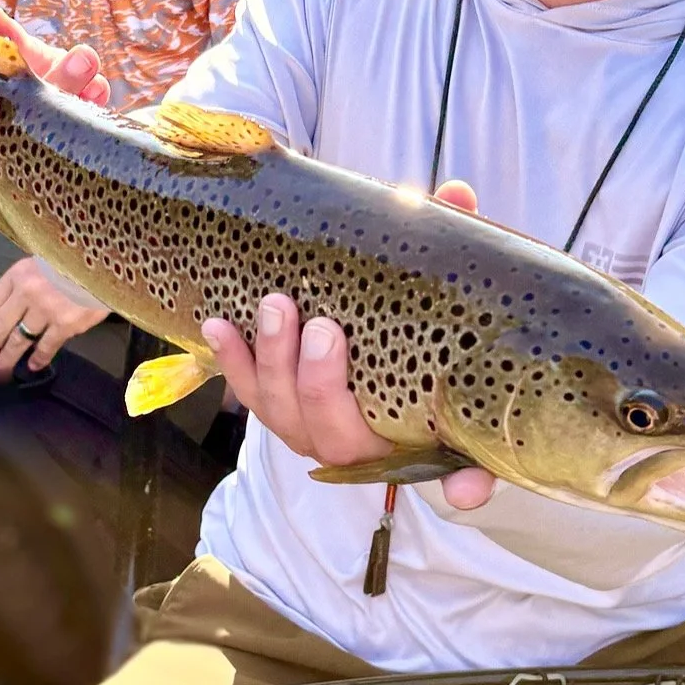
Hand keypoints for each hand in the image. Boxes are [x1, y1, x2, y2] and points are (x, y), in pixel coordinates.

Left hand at [0, 256, 108, 380]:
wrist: (106, 261)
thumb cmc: (72, 259)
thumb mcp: (41, 261)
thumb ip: (24, 281)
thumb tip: (9, 309)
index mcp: (18, 274)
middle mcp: (28, 292)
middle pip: (0, 326)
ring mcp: (47, 309)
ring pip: (19, 339)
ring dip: (7, 357)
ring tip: (0, 369)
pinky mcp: (67, 324)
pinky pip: (47, 346)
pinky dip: (38, 358)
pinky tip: (32, 366)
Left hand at [201, 179, 492, 510]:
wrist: (366, 324)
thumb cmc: (415, 315)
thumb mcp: (438, 281)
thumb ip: (452, 243)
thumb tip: (455, 195)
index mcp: (432, 428)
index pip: (462, 472)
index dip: (465, 484)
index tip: (464, 489)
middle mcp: (374, 445)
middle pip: (340, 436)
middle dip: (322, 386)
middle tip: (323, 329)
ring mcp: (322, 431)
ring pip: (287, 418)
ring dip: (273, 366)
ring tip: (273, 307)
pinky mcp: (284, 411)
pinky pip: (253, 397)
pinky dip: (235, 364)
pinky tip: (220, 325)